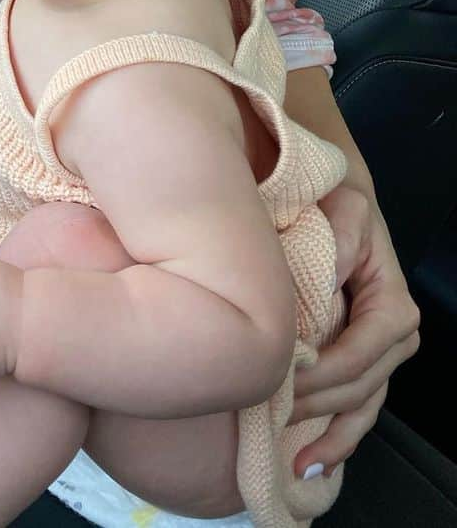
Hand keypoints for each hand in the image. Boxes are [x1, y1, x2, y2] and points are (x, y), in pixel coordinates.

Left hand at [292, 183, 419, 475]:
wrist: (332, 199)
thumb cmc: (335, 202)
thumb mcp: (344, 208)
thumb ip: (343, 239)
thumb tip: (333, 275)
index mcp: (392, 304)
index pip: (359, 355)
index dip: (323, 376)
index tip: (282, 384)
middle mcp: (394, 336)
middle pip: (358, 388)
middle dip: (316, 408)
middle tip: (269, 419)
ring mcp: (380, 354)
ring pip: (360, 407)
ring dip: (329, 438)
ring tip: (296, 464)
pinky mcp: (361, 361)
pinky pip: (356, 407)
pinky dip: (337, 437)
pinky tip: (311, 462)